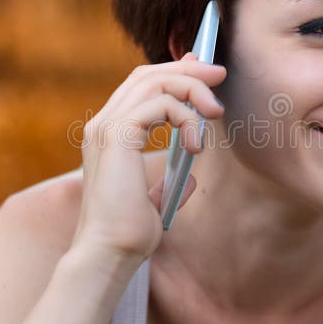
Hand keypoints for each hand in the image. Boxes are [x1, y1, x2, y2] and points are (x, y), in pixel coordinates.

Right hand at [73, 52, 225, 259]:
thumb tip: (190, 172)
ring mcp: (106, 128)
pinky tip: (195, 145)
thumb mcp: (155, 198)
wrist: (109, 254)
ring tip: (215, 112)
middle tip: (220, 74)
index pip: (139, 86)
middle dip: (188, 69)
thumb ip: (168, 179)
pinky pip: (158, 104)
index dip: (173, 71)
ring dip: (192, 89)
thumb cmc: (128, 233)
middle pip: (146, 74)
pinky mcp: (117, 136)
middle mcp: (102, 124)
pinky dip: (184, 117)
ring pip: (153, 80)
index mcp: (108, 135)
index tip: (204, 70)